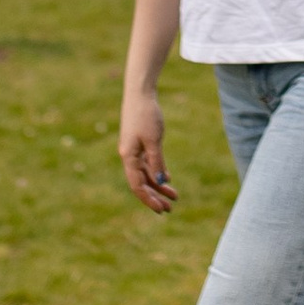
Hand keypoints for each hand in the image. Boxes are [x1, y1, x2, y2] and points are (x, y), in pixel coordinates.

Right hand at [119, 90, 174, 209]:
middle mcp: (129, 156)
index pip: (137, 185)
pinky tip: (167, 179)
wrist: (140, 94)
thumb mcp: (154, 140)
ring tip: (174, 196)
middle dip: (155, 196)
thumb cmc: (146, 115)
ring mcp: (134, 150)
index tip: (161, 210)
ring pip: (146, 174)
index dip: (149, 199)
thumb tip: (159, 183)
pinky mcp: (140, 143)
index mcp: (129, 157)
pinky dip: (157, 172)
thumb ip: (156, 162)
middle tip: (170, 209)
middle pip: (141, 182)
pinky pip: (148, 164)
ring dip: (158, 186)